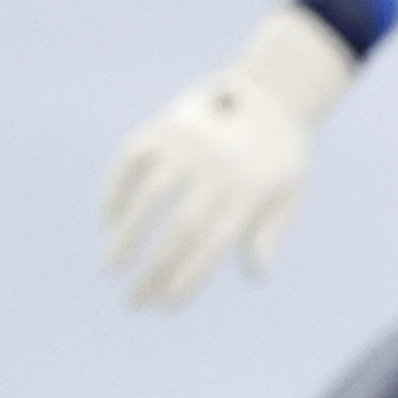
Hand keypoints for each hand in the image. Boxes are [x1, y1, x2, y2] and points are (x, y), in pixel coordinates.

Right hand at [100, 7, 358, 308]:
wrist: (274, 89)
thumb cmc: (283, 154)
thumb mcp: (290, 194)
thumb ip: (271, 233)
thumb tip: (256, 275)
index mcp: (248, 193)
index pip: (210, 249)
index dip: (185, 281)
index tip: (164, 307)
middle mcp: (216, 169)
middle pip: (179, 231)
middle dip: (153, 271)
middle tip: (133, 302)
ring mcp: (188, 144)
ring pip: (150, 196)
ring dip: (127, 236)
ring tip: (111, 269)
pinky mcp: (165, 125)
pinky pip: (132, 159)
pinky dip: (116, 188)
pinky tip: (107, 219)